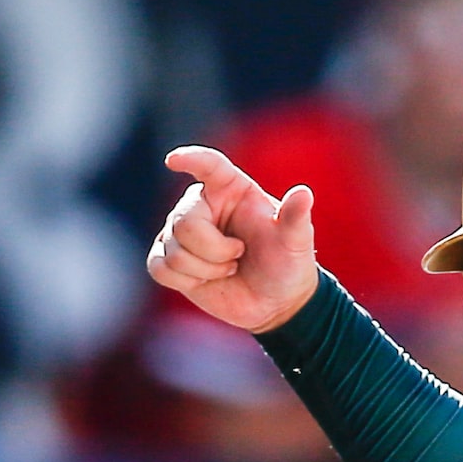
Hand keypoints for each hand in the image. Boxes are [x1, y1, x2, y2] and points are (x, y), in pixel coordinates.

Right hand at [146, 146, 317, 334]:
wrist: (274, 301)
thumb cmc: (286, 263)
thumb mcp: (296, 241)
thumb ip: (296, 217)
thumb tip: (303, 193)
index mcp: (231, 188)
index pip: (209, 166)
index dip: (191, 159)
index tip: (174, 161)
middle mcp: (202, 204)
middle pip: (184, 223)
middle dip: (214, 251)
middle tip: (238, 257)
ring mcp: (181, 231)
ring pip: (173, 250)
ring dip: (205, 270)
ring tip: (229, 268)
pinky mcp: (168, 258)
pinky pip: (159, 267)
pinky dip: (184, 280)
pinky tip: (204, 280)